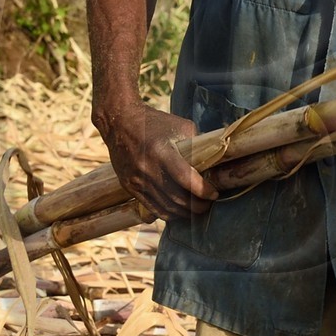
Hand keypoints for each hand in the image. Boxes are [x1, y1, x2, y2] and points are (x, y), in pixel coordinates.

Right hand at [94, 99, 214, 221]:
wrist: (119, 122)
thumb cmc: (154, 122)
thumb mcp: (180, 126)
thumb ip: (197, 144)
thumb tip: (217, 160)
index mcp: (161, 151)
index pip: (185, 179)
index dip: (203, 190)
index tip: (214, 193)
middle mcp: (147, 168)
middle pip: (177, 198)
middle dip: (197, 206)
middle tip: (209, 204)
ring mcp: (137, 180)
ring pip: (165, 207)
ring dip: (185, 213)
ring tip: (197, 209)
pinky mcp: (129, 187)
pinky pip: (152, 208)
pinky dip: (168, 214)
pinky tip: (179, 211)